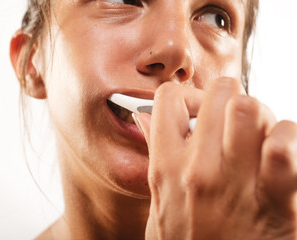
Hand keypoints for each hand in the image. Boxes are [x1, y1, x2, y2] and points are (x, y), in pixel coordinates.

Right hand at [135, 78, 296, 239]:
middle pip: (220, 93)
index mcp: (166, 167)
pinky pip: (284, 144)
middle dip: (230, 97)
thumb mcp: (159, 202)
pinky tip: (281, 150)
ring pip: (251, 109)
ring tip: (259, 132)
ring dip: (261, 114)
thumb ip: (155, 155)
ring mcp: (234, 184)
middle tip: (233, 117)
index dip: (187, 95)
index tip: (196, 109)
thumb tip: (145, 120)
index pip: (168, 99)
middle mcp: (197, 169)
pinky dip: (288, 137)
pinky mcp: (273, 200)